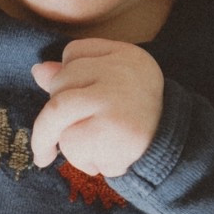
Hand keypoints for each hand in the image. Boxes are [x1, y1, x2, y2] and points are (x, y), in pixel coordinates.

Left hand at [29, 40, 164, 178]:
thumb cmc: (137, 123)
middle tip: (74, 132)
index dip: (69, 78)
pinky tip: (103, 161)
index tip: (80, 101)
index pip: (74, 53)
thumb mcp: (112, 91)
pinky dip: (80, 159)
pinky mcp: (109, 131)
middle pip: (60, 82)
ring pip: (56, 112)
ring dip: (56, 139)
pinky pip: (70, 142)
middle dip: (58, 112)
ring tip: (69, 153)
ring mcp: (114, 99)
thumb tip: (38, 70)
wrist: (175, 156)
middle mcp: (121, 71)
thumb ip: (76, 78)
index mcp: (126, 55)